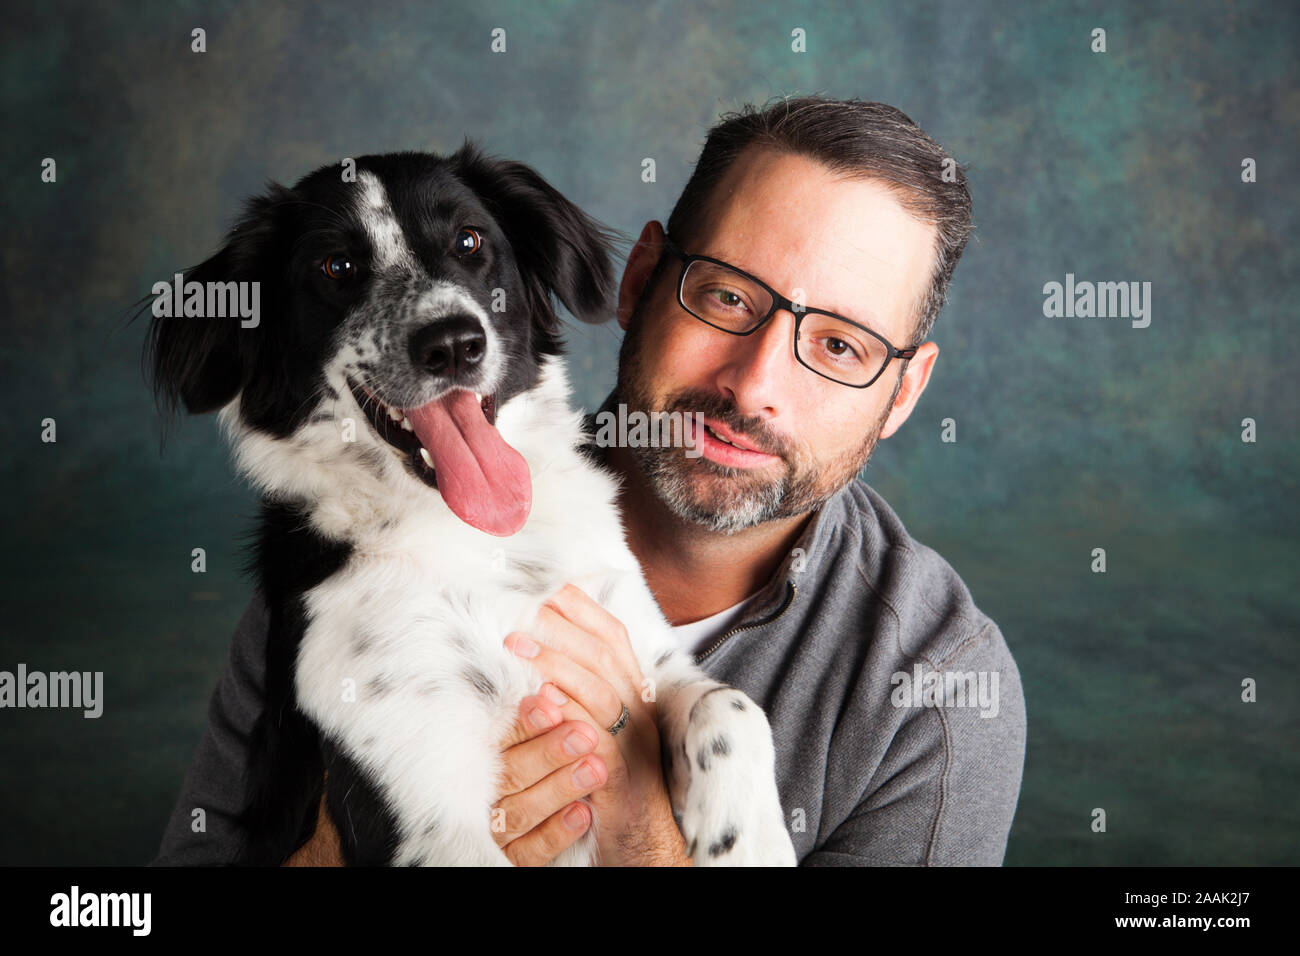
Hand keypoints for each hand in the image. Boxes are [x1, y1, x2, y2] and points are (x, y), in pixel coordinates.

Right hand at [488, 683, 603, 864]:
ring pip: (521, 812)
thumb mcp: (527, 742)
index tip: (551, 703)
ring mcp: (497, 830)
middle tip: (585, 734)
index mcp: (486, 759)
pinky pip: (530, 851)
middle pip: (512, 773)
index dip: (525, 722)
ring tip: (596, 768)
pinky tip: (583, 814)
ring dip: (559, 788)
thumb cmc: (532, 771)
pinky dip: (556, 833)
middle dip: (548, 752)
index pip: (501, 738)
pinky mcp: (512, 859)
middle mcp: (484, 795)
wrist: (540, 831)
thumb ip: (541, 713)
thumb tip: (556, 676)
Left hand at [501, 583, 691, 865]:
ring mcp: (631, 742)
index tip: (555, 589)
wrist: (644, 838)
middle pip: (605, 655)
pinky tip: (540, 699)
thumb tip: (550, 656)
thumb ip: (586, 691)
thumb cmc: (616, 779)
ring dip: (555, 662)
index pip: (616, 639)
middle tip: (525, 611)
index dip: (587, 611)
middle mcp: (638, 710)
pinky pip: (595, 738)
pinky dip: (567, 715)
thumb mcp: (603, 727)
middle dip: (563, 627)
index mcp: (635, 694)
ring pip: (598, 689)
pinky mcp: (620, 775)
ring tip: (517, 644)